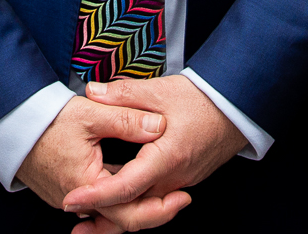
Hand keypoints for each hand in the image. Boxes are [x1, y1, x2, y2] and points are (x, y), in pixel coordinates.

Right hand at [17, 95, 175, 221]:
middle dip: (154, 211)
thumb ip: (127, 119)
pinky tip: (136, 186)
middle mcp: (77, 202)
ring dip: (137, 204)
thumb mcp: (90, 113)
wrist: (11, 123)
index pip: (129, 212)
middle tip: (181, 199)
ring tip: (165, 193)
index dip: (160, 208)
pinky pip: (99, 204)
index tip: (183, 197)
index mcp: (86, 186)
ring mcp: (71, 200)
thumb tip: (159, 127)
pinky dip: (119, 199)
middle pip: (123, 218)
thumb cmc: (46, 119)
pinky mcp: (68, 192)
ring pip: (112, 213)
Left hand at [61, 75, 248, 232]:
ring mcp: (180, 182)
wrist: (237, 108)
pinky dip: (132, 203)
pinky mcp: (182, 180)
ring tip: (86, 213)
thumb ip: (123, 94)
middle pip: (134, 210)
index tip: (72, 201)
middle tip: (71, 214)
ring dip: (116, 212)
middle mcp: (174, 178)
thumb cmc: (202, 99)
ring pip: (144, 208)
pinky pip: (154, 199)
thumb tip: (91, 92)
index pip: (126, 187)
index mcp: (166, 157)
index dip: (96, 196)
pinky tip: (114, 195)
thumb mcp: (161, 91)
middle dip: (102, 217)